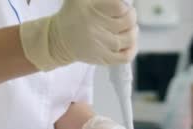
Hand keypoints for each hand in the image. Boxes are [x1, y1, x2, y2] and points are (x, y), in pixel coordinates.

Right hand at [20, 0, 137, 70]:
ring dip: (133, 32)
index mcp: (91, 11)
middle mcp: (96, 29)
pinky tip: (130, 42)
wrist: (59, 40)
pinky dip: (132, 49)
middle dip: (131, 17)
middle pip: (127, 22)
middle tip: (128, 15)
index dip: (126, 6)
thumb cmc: (73, 16)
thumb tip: (122, 0)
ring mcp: (100, 46)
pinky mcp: (103, 59)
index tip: (123, 7)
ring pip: (129, 39)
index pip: (120, 7)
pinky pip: (125, 56)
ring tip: (130, 28)